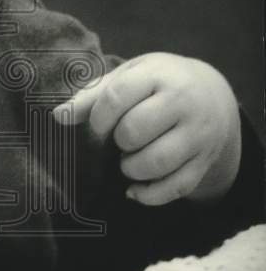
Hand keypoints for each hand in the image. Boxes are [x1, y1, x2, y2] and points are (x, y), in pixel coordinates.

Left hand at [53, 53, 240, 205]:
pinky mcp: (204, 162)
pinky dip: (149, 195)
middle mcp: (184, 103)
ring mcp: (199, 135)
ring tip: (129, 160)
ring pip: (156, 162)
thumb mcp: (129, 76)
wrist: (211, 94)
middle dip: (117, 141)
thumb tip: (58, 116)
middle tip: (120, 140)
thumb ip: (94, 95)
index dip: (98, 117)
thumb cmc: (156, 84)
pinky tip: (135, 188)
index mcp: (159, 75)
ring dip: (131, 168)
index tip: (99, 124)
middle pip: (134, 131)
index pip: (116, 97)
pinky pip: (175, 188)